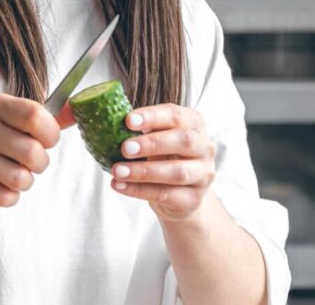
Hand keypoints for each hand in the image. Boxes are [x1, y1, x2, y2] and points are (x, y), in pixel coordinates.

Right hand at [0, 93, 65, 207]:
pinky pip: (3, 197)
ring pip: (20, 179)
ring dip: (22, 184)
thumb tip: (75, 113)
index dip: (50, 134)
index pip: (36, 115)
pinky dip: (7, 198)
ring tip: (9, 177)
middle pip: (33, 152)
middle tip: (27, 165)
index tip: (46, 142)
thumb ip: (35, 119)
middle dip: (39, 165)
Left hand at [109, 104, 216, 221]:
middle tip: (125, 148)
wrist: (183, 194)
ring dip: (143, 171)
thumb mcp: (158, 137)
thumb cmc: (166, 156)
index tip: (128, 120)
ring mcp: (203, 175)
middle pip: (184, 141)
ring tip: (117, 170)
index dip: (153, 116)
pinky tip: (120, 186)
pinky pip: (166, 194)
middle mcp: (205, 148)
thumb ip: (142, 130)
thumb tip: (110, 121)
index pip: (177, 115)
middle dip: (152, 143)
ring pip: (177, 172)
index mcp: (195, 124)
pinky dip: (140, 190)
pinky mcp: (194, 199)